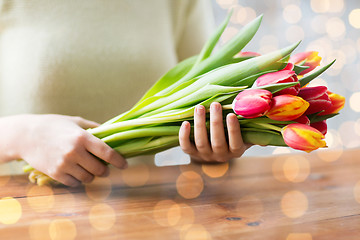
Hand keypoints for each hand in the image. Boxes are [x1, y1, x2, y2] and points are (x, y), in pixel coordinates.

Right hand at [0, 114, 126, 186]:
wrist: (27, 135)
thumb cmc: (54, 125)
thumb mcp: (76, 121)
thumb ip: (95, 128)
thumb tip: (113, 133)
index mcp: (82, 137)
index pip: (107, 153)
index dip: (119, 161)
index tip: (125, 165)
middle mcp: (75, 152)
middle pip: (100, 169)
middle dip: (106, 170)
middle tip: (105, 168)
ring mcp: (65, 164)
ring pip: (88, 178)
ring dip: (92, 176)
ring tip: (90, 169)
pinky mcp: (55, 173)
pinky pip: (75, 183)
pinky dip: (79, 180)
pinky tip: (77, 172)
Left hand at [179, 102, 249, 162]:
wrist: (211, 156)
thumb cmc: (232, 139)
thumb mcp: (246, 138)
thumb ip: (256, 132)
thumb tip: (275, 127)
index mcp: (236, 151)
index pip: (235, 142)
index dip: (233, 130)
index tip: (231, 114)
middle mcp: (220, 155)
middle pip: (217, 141)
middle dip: (215, 123)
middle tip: (214, 104)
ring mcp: (204, 155)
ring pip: (201, 142)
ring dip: (200, 124)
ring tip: (200, 107)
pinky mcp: (191, 153)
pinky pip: (186, 146)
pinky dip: (184, 135)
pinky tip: (185, 122)